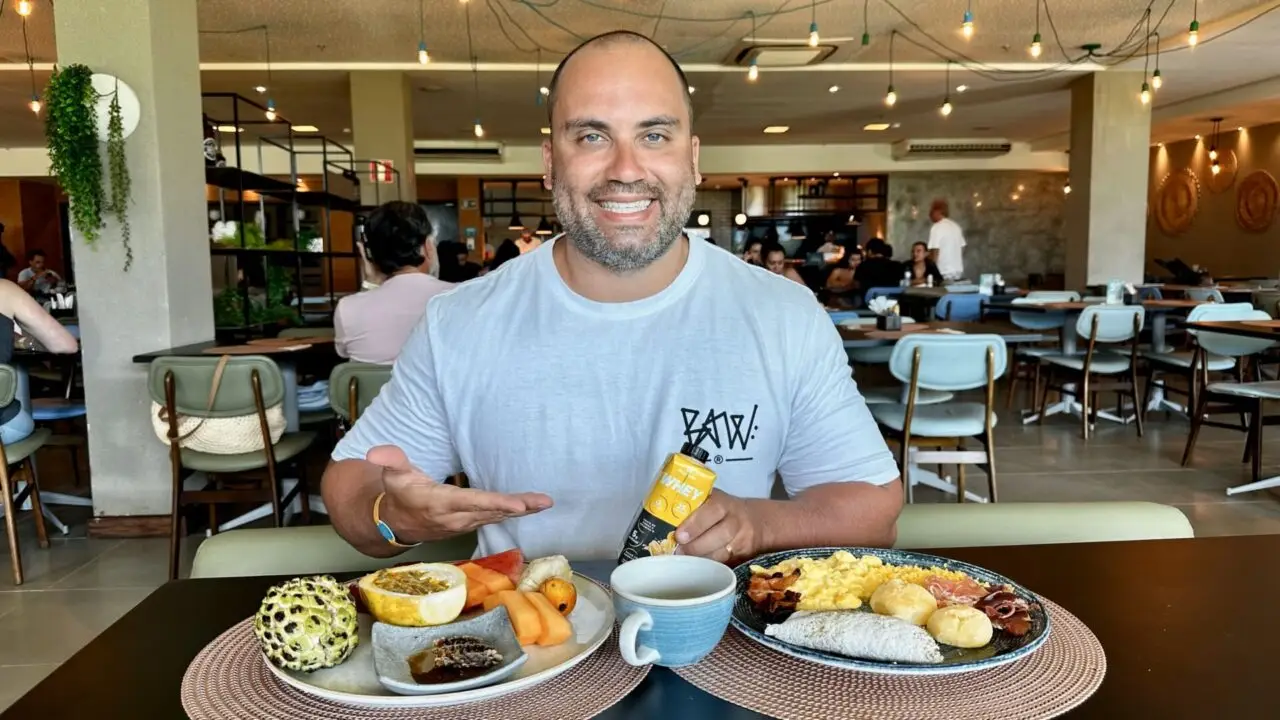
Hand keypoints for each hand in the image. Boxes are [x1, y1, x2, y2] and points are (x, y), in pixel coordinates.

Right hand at [368, 445, 552, 543]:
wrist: (397, 523)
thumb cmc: (400, 492)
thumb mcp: (393, 475)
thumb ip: (390, 461)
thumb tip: (376, 452)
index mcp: (440, 503)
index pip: (472, 503)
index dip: (496, 503)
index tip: (518, 505)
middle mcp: (456, 517)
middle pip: (492, 511)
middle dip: (519, 507)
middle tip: (544, 502)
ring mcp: (465, 523)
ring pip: (497, 516)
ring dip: (522, 510)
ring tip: (545, 502)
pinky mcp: (470, 524)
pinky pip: (496, 517)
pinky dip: (515, 512)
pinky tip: (533, 507)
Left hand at [674, 489, 761, 564]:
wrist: (757, 522)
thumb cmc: (721, 510)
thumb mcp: (709, 501)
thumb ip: (690, 506)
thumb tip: (657, 518)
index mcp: (723, 504)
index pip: (712, 510)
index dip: (696, 523)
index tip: (680, 535)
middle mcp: (736, 521)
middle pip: (721, 534)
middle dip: (697, 545)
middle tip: (678, 551)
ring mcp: (742, 540)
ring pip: (723, 553)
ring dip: (702, 559)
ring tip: (684, 562)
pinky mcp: (745, 557)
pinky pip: (727, 564)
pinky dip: (711, 568)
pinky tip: (698, 570)